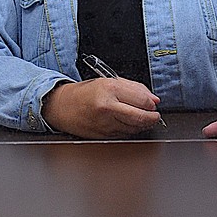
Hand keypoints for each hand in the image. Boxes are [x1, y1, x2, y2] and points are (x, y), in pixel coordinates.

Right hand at [41, 78, 164, 137]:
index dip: (152, 103)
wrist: (62, 107)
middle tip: (154, 115)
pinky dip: (131, 130)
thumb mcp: (109, 81)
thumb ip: (134, 88)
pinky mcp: (103, 136)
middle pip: (140, 117)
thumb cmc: (85, 93)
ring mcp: (105, 124)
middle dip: (152, 118)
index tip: (154, 103)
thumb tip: (153, 100)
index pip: (142, 100)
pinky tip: (129, 123)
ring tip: (142, 118)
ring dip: (143, 124)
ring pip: (135, 128)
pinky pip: (125, 135)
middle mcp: (107, 108)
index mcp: (109, 90)